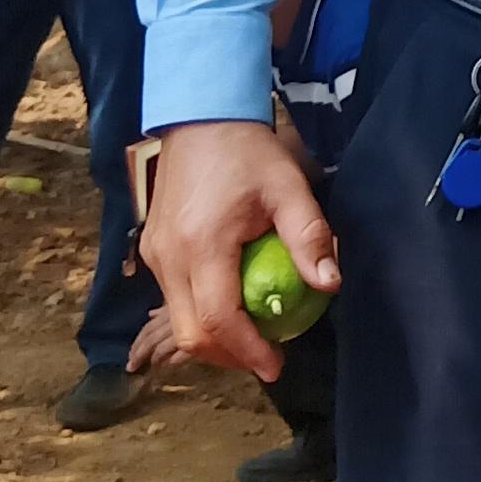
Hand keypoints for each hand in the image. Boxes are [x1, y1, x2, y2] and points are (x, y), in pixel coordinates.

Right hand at [141, 118, 334, 382]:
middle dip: (228, 356)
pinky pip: (172, 298)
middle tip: (266, 357)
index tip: (276, 365)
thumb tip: (330, 284)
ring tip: (252, 335)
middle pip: (190, 334)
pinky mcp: (151, 250)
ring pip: (177, 321)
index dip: (247, 352)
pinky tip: (230, 305)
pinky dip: (200, 314)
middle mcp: (169, 257)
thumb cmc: (248, 151)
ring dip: (213, 337)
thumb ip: (308, 236)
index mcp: (201, 245)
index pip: (217, 320)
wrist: (200, 116)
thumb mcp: (288, 188)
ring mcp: (154, 255)